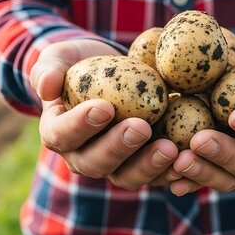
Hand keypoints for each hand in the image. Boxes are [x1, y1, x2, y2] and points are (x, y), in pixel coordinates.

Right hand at [30, 40, 178, 189]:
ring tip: (170, 149)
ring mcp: (114, 166)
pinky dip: (172, 172)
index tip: (105, 107)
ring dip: (149, 166)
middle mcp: (82, 156)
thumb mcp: (61, 57)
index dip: (81, 125)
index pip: (62, 134)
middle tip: (141, 127)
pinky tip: (188, 159)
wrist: (112, 75)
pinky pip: (156, 177)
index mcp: (58, 132)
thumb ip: (49, 68)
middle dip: (119, 147)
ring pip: (127, 176)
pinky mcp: (141, 167)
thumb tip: (45, 87)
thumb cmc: (81, 64)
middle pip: (96, 162)